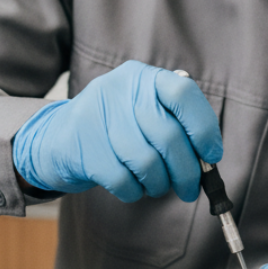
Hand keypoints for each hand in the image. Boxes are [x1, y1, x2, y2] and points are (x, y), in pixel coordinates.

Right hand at [12, 61, 221, 202]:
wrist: (56, 138)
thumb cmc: (115, 130)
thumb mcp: (142, 112)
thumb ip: (175, 126)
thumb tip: (208, 160)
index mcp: (141, 77)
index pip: (183, 94)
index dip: (203, 128)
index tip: (211, 155)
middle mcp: (120, 90)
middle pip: (169, 137)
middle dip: (187, 172)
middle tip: (191, 189)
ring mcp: (97, 117)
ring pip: (148, 163)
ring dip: (159, 184)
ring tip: (157, 185)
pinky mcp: (83, 147)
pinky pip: (124, 181)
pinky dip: (134, 191)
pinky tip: (132, 187)